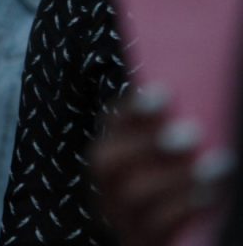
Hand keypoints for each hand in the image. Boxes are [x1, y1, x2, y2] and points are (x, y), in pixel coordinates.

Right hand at [91, 86, 233, 245]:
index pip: (112, 128)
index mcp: (116, 163)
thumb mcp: (176, 165)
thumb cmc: (186, 198)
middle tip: (191, 132)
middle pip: (106, 161)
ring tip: (216, 165)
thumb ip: (178, 139)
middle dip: (145, 142)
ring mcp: (124, 221)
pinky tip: (211, 195)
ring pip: (132, 194)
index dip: (133, 109)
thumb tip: (196, 112)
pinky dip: (183, 206)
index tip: (165, 91)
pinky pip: (154, 227)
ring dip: (176, 176)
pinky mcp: (142, 243)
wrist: (190, 242)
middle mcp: (110, 191)